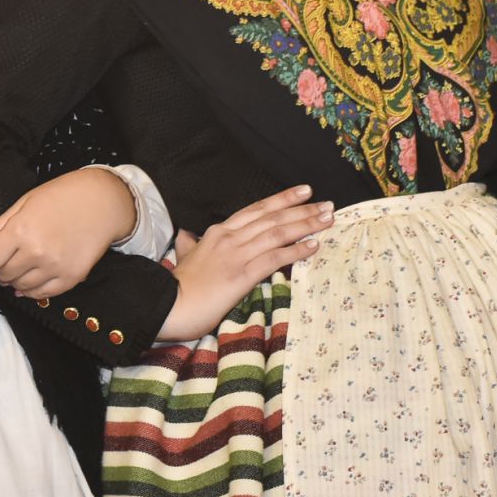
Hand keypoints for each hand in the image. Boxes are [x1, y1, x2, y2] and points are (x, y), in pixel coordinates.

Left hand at [0, 168, 135, 299]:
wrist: (101, 201)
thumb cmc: (60, 197)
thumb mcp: (21, 205)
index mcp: (20, 230)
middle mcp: (37, 252)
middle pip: (1, 276)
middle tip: (9, 255)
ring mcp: (55, 267)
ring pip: (19, 287)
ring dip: (15, 278)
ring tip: (25, 261)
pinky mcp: (71, 278)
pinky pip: (41, 294)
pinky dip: (32, 288)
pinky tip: (35, 274)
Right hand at [157, 186, 332, 340]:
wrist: (168, 305)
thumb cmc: (178, 286)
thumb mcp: (184, 257)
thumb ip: (189, 244)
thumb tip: (185, 234)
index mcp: (218, 232)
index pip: (256, 210)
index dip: (282, 199)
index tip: (304, 192)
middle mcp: (230, 237)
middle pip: (272, 217)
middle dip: (302, 209)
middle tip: (328, 204)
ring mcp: (236, 254)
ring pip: (277, 233)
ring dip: (305, 225)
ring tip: (327, 220)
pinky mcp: (241, 274)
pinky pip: (274, 258)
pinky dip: (295, 250)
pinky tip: (313, 246)